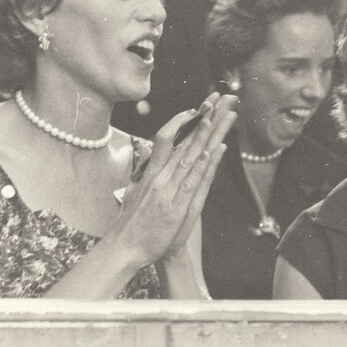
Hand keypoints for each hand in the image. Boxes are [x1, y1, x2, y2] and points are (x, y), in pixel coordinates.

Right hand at [106, 92, 236, 266]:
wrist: (124, 248)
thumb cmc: (132, 223)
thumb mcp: (137, 192)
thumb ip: (148, 174)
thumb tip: (151, 156)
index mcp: (152, 173)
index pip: (169, 138)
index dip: (184, 121)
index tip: (197, 107)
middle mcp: (160, 177)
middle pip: (185, 140)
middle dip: (202, 118)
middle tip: (217, 98)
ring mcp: (168, 191)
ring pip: (192, 155)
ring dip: (209, 134)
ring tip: (222, 114)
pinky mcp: (177, 207)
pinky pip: (193, 182)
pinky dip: (204, 165)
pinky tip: (214, 149)